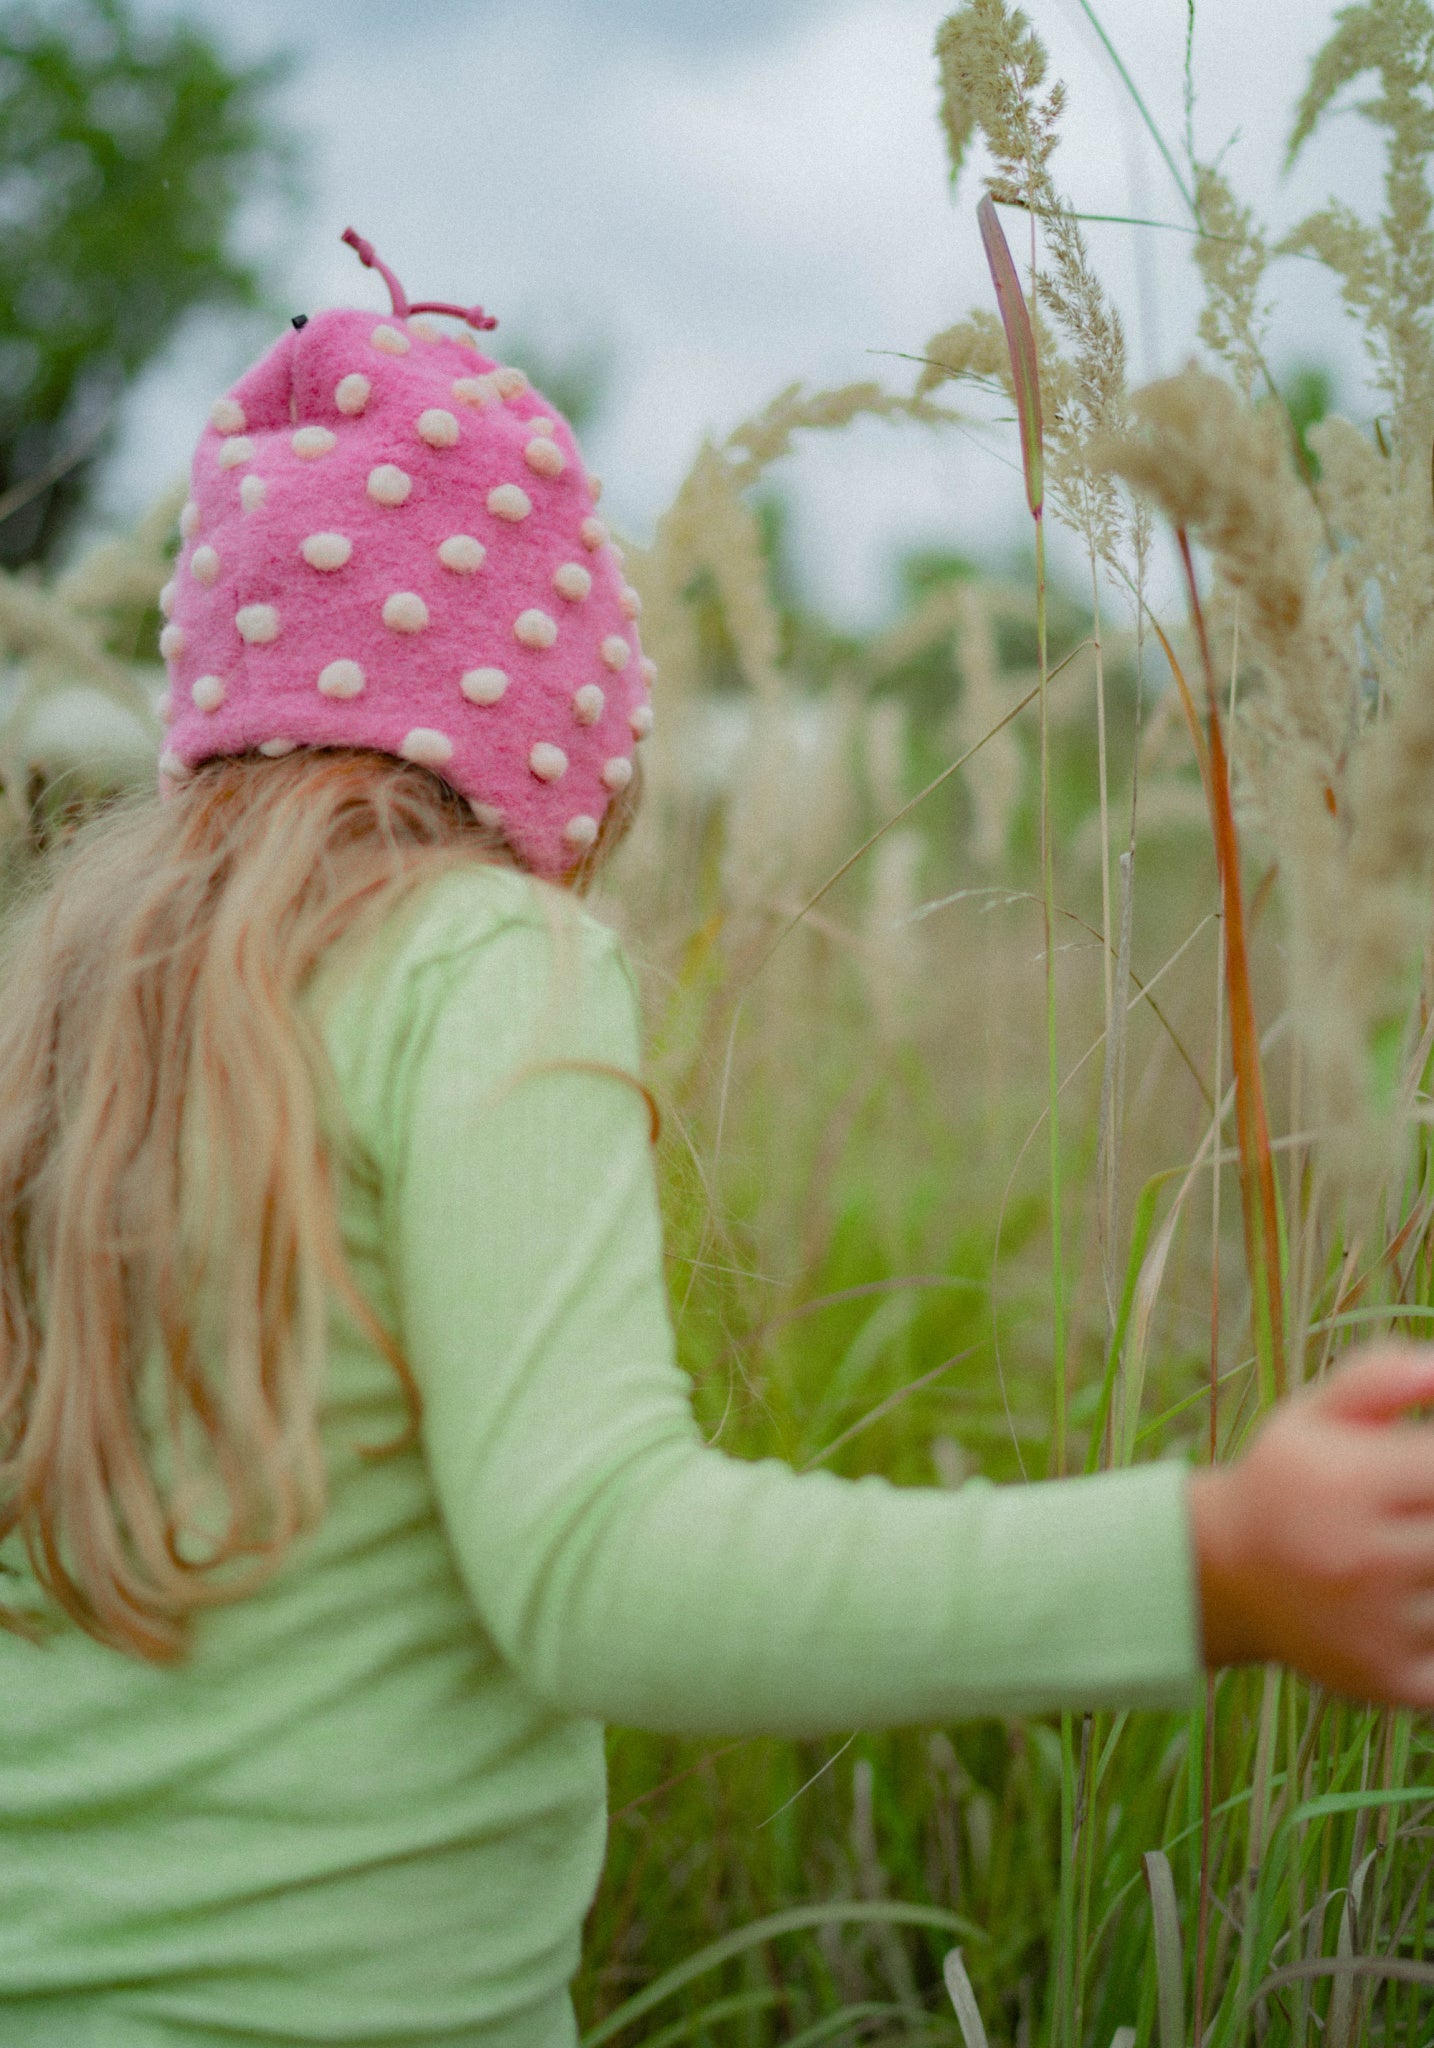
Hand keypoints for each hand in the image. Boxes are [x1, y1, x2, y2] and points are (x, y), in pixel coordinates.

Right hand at [1189, 1344, 1433, 1704]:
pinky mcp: (1386, 1679)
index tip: (1425, 1472)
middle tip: (1416, 1517)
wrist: (1221, 1576)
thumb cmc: (1288, 1482)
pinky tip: (1412, 1602)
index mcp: (1352, 1484)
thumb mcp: (1315, 1416)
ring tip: (1412, 1556)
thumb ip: (1379, 1377)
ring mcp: (1377, 1626)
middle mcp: (1363, 1558)